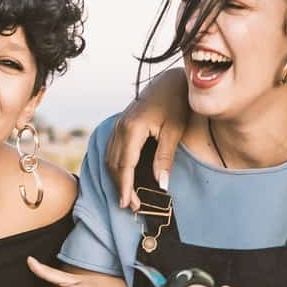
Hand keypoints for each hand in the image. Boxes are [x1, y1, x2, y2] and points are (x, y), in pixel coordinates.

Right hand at [104, 69, 190, 209]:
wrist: (170, 81)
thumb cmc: (175, 104)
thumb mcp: (174, 131)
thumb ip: (165, 158)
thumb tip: (161, 185)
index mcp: (132, 129)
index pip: (124, 165)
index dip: (125, 187)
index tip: (128, 205)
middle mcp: (120, 128)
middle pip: (114, 164)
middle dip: (121, 187)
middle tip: (133, 206)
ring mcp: (118, 125)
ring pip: (110, 158)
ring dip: (118, 178)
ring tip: (129, 195)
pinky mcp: (121, 125)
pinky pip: (112, 150)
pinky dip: (117, 167)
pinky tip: (125, 177)